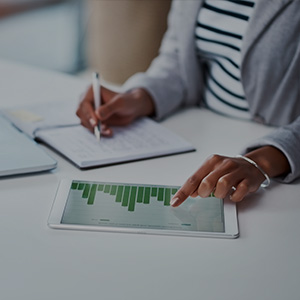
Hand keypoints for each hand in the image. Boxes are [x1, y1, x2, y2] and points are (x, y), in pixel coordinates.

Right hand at [76, 86, 154, 135]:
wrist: (132, 108)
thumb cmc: (127, 101)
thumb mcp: (120, 103)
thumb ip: (109, 108)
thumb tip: (97, 114)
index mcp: (92, 91)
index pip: (84, 103)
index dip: (88, 114)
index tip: (96, 123)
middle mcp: (88, 100)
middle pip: (81, 113)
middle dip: (90, 123)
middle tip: (102, 129)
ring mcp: (89, 110)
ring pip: (85, 122)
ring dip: (95, 128)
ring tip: (108, 130)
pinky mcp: (93, 119)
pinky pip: (91, 127)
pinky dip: (98, 131)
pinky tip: (109, 132)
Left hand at [170, 146, 290, 205]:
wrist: (252, 164)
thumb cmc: (228, 170)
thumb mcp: (212, 172)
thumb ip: (200, 181)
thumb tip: (190, 193)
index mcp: (211, 161)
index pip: (193, 178)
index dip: (183, 192)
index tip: (174, 202)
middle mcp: (223, 164)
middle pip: (206, 182)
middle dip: (204, 193)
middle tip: (208, 193)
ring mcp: (237, 170)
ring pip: (223, 185)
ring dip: (219, 194)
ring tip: (222, 193)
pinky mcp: (248, 179)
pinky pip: (239, 191)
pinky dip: (234, 196)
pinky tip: (233, 194)